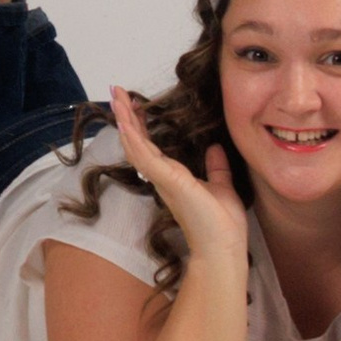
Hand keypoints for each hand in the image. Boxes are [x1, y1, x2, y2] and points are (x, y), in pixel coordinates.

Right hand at [109, 84, 249, 268]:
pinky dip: (134, 138)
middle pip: (137, 141)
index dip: (140, 124)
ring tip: (116, 96)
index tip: (134, 103)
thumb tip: (215, 147)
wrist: (223, 249)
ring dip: (125, 120)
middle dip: (126, 115)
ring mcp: (162, 179)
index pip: (150, 144)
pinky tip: (125, 122)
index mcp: (172, 176)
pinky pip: (145, 156)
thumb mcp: (222, 186)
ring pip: (136, 144)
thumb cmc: (223, 225)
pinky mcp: (167, 181)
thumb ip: (216, 168)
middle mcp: (162, 176)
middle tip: (116, 91)